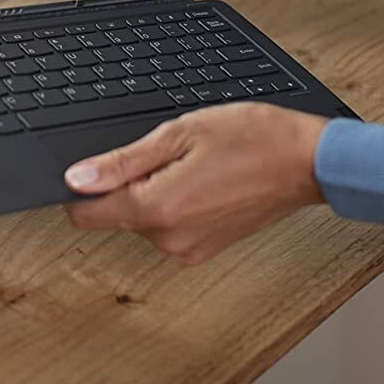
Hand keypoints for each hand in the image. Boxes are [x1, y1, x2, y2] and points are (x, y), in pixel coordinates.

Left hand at [64, 103, 329, 264]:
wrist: (306, 162)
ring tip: (194, 165)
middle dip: (129, 183)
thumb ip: (122, 161)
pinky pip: (169, 227)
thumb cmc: (253, 139)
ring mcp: (189, 248)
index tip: (97, 166)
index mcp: (158, 208)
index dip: (82, 187)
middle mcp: (170, 239)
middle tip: (170, 154)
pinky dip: (176, 205)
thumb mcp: (179, 133)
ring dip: (155, 193)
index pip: (85, 214)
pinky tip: (204, 181)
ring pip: (143, 220)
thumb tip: (78, 178)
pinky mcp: (204, 249)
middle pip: (116, 215)